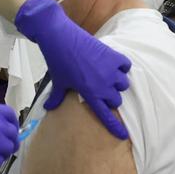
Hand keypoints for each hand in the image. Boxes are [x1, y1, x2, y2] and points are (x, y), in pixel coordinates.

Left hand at [13, 0, 131, 138]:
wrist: (61, 38)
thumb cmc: (58, 62)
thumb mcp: (58, 82)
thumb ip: (56, 97)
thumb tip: (48, 109)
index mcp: (90, 93)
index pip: (105, 115)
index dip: (114, 127)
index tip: (123, 135)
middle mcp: (103, 84)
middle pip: (116, 100)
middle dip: (111, 98)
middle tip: (103, 91)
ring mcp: (110, 70)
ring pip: (124, 84)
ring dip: (118, 83)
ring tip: (109, 78)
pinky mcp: (113, 56)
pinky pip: (126, 66)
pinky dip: (122, 67)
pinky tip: (115, 65)